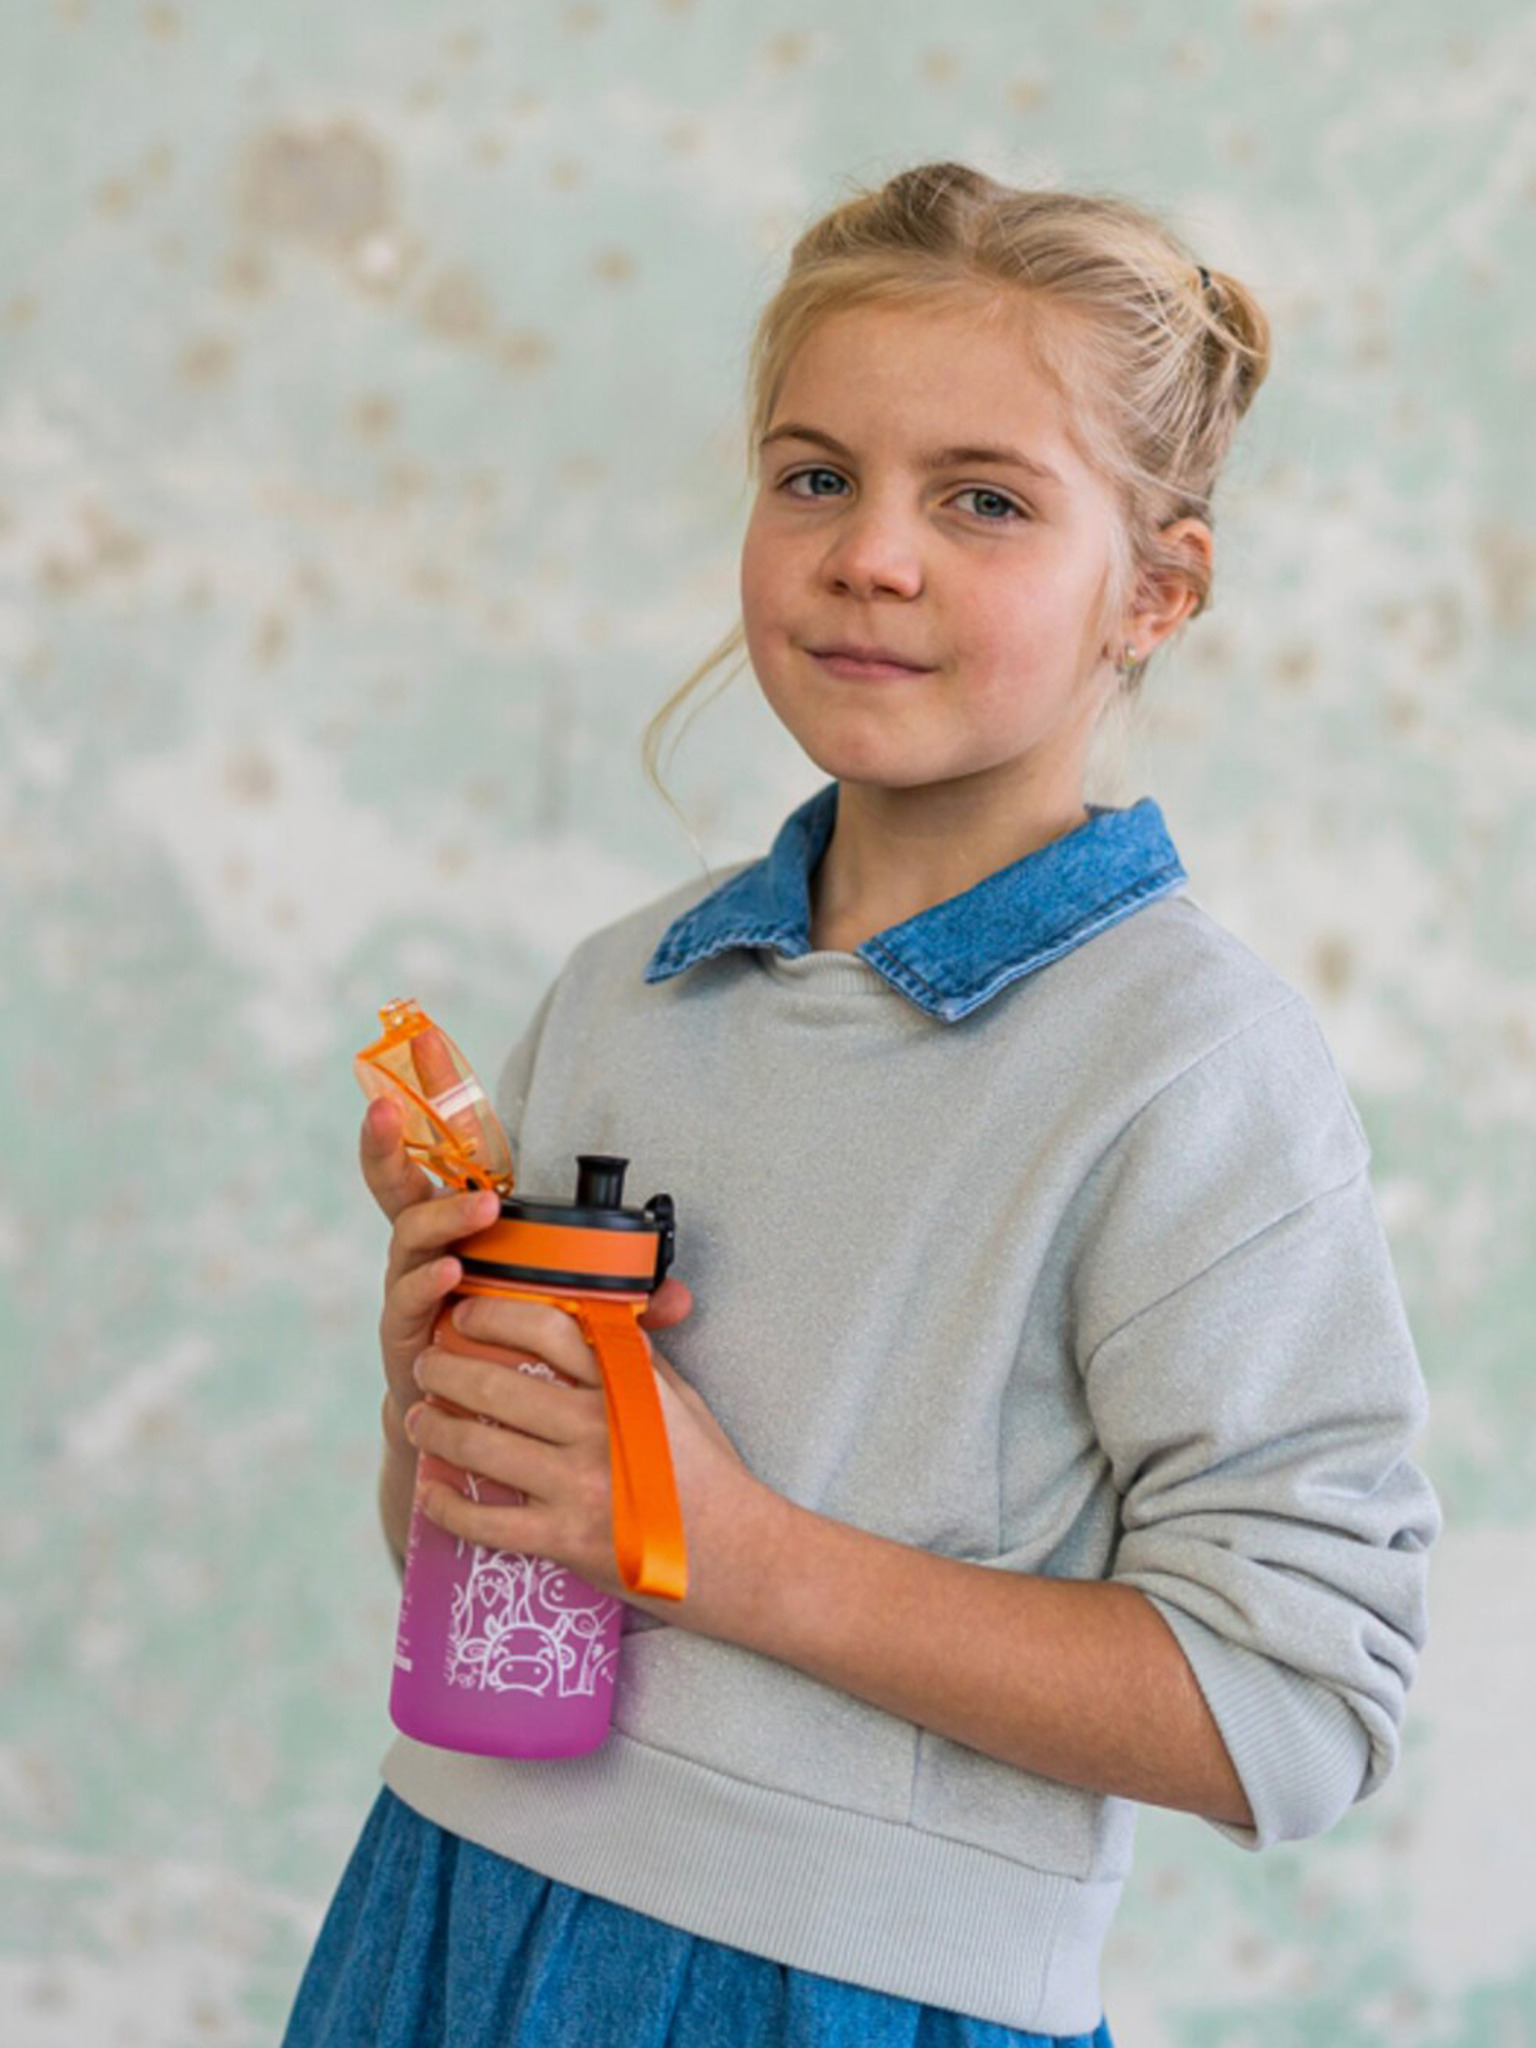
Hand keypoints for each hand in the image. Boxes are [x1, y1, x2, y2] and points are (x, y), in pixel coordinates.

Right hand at [358, 1094, 695, 1456]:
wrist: (474, 1428)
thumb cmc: (519, 1353)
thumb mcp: (576, 1315)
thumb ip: (625, 1304)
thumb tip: (682, 1296)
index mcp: (466, 1224)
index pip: (452, 1151)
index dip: (435, 1094)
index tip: (424, 1038)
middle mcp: (430, 1245)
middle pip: (399, 1182)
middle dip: (386, 1140)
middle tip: (388, 1105)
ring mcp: (411, 1285)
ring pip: (409, 1237)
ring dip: (442, 1217)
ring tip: (481, 1210)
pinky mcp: (405, 1333)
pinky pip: (408, 1300)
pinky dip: (428, 1285)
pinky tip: (452, 1276)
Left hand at [403, 1289, 782, 1637]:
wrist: (742, 1556)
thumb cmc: (711, 1476)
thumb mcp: (678, 1400)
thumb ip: (633, 1358)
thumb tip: (593, 1316)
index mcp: (626, 1385)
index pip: (548, 1327)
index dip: (494, 1313)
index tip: (466, 1312)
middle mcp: (598, 1428)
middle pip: (497, 1385)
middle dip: (444, 1370)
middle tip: (426, 1365)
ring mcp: (579, 1486)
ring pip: (480, 1448)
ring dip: (433, 1430)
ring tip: (417, 1418)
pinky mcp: (565, 1541)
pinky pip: (486, 1522)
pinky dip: (447, 1507)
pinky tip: (430, 1492)